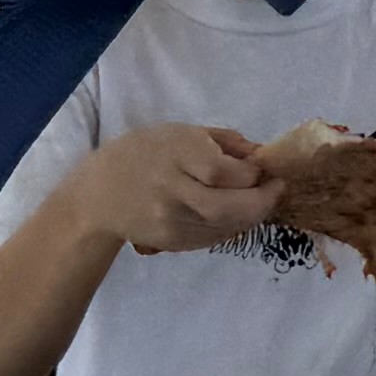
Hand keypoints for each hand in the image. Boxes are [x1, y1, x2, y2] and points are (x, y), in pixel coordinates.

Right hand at [86, 120, 278, 257]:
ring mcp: (170, 221)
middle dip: (262, 202)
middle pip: (227, 207)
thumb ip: (226, 142)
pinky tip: (235, 214)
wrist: (99, 194)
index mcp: (175, 154)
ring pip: (225, 227)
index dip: (253, 175)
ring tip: (257, 200)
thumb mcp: (182, 132)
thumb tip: (264, 155)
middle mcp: (172, 191)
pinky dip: (232, 227)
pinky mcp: (172, 242)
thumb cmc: (145, 152)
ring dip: (251, 216)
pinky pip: (212, 238)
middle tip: (275, 190)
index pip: (223, 172)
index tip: (268, 170)